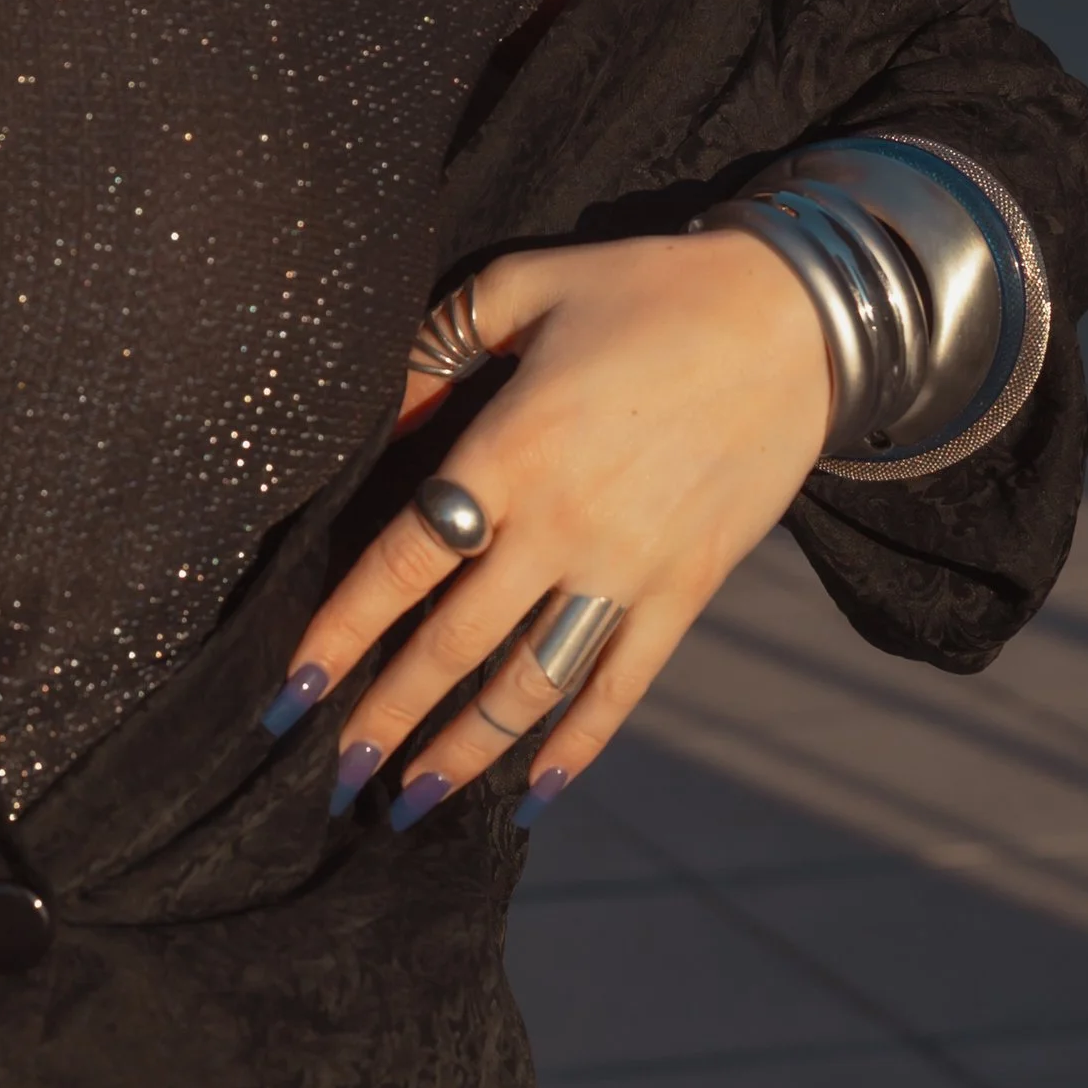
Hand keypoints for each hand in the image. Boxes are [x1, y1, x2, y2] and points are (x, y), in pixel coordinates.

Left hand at [268, 231, 831, 827]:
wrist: (797, 317)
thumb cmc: (649, 289)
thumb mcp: (525, 286)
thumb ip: (438, 344)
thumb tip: (381, 416)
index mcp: (508, 451)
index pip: (401, 565)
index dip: (340, 632)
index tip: (290, 691)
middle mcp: (561, 526)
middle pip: (451, 645)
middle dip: (385, 716)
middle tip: (336, 775)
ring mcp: (629, 568)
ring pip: (530, 685)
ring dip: (466, 751)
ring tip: (410, 801)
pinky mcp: (688, 590)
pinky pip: (623, 684)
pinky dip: (578, 746)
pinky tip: (535, 793)